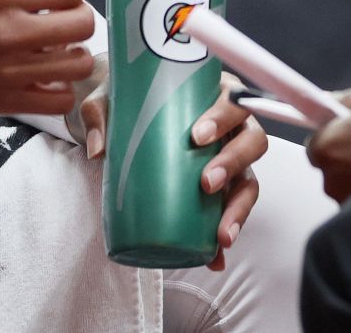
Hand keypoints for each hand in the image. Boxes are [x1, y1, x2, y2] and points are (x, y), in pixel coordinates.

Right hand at [0, 0, 98, 114]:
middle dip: (80, 13)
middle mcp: (1, 35)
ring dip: (75, 49)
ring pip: (76, 66)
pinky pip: (57, 102)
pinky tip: (44, 67)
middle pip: (81, 27)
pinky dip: (61, 85)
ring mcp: (0, 73)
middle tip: (62, 10)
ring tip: (56, 40)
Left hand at [77, 71, 266, 269]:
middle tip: (205, 183)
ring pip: (249, 181)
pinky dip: (226, 233)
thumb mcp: (111, 97)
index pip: (233, 100)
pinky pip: (232, 211)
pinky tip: (215, 257)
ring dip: (239, 208)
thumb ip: (100, 113)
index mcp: (215, 93)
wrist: (128, 114)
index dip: (224, 117)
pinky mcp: (222, 188)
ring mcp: (230, 158)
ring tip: (220, 235)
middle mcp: (232, 126)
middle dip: (233, 164)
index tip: (198, 137)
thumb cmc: (131, 98)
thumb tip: (98, 150)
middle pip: (252, 141)